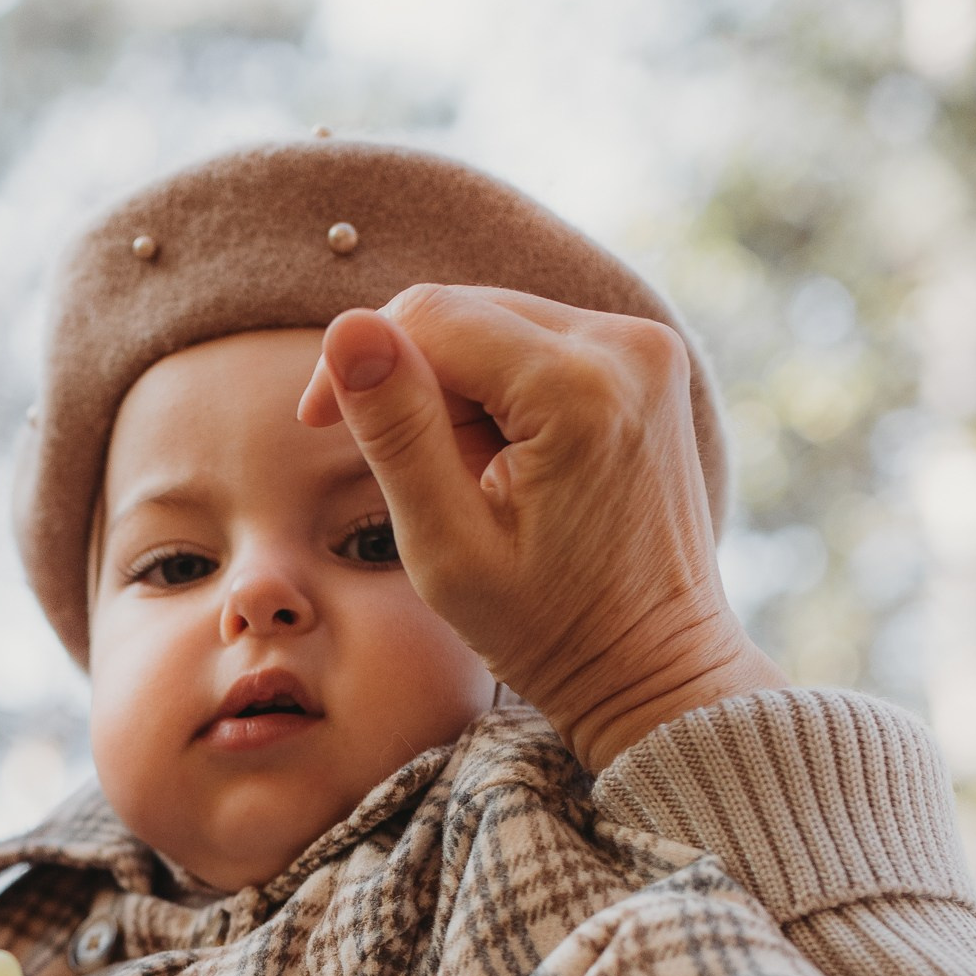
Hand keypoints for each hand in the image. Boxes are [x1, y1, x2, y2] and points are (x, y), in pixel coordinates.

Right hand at [298, 287, 783, 773]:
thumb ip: (396, 434)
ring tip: (471, 479)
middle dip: (413, 380)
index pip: (429, 317)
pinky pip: (537, 340)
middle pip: (464, 309)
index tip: (318, 426)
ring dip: (456, 388)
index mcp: (580, 388)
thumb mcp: (447, 548)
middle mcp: (627, 344)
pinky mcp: (648, 360)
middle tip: (416, 475)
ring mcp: (647, 346)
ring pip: (497, 321)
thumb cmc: (550, 630)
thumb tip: (346, 329)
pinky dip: (499, 389)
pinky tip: (506, 463)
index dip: (359, 364)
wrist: (656, 665)